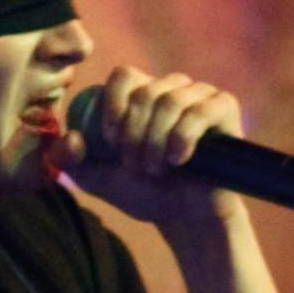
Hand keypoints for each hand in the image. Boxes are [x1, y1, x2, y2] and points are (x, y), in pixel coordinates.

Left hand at [60, 63, 243, 234]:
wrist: (186, 217)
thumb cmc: (144, 193)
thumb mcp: (96, 178)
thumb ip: (68, 159)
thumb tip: (73, 137)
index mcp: (143, 94)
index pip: (124, 75)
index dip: (114, 105)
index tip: (112, 140)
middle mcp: (173, 88)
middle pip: (146, 91)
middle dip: (136, 134)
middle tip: (138, 166)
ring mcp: (202, 95)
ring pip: (171, 100)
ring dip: (157, 141)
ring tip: (157, 168)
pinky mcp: (225, 108)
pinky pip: (200, 111)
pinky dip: (183, 138)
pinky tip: (180, 160)